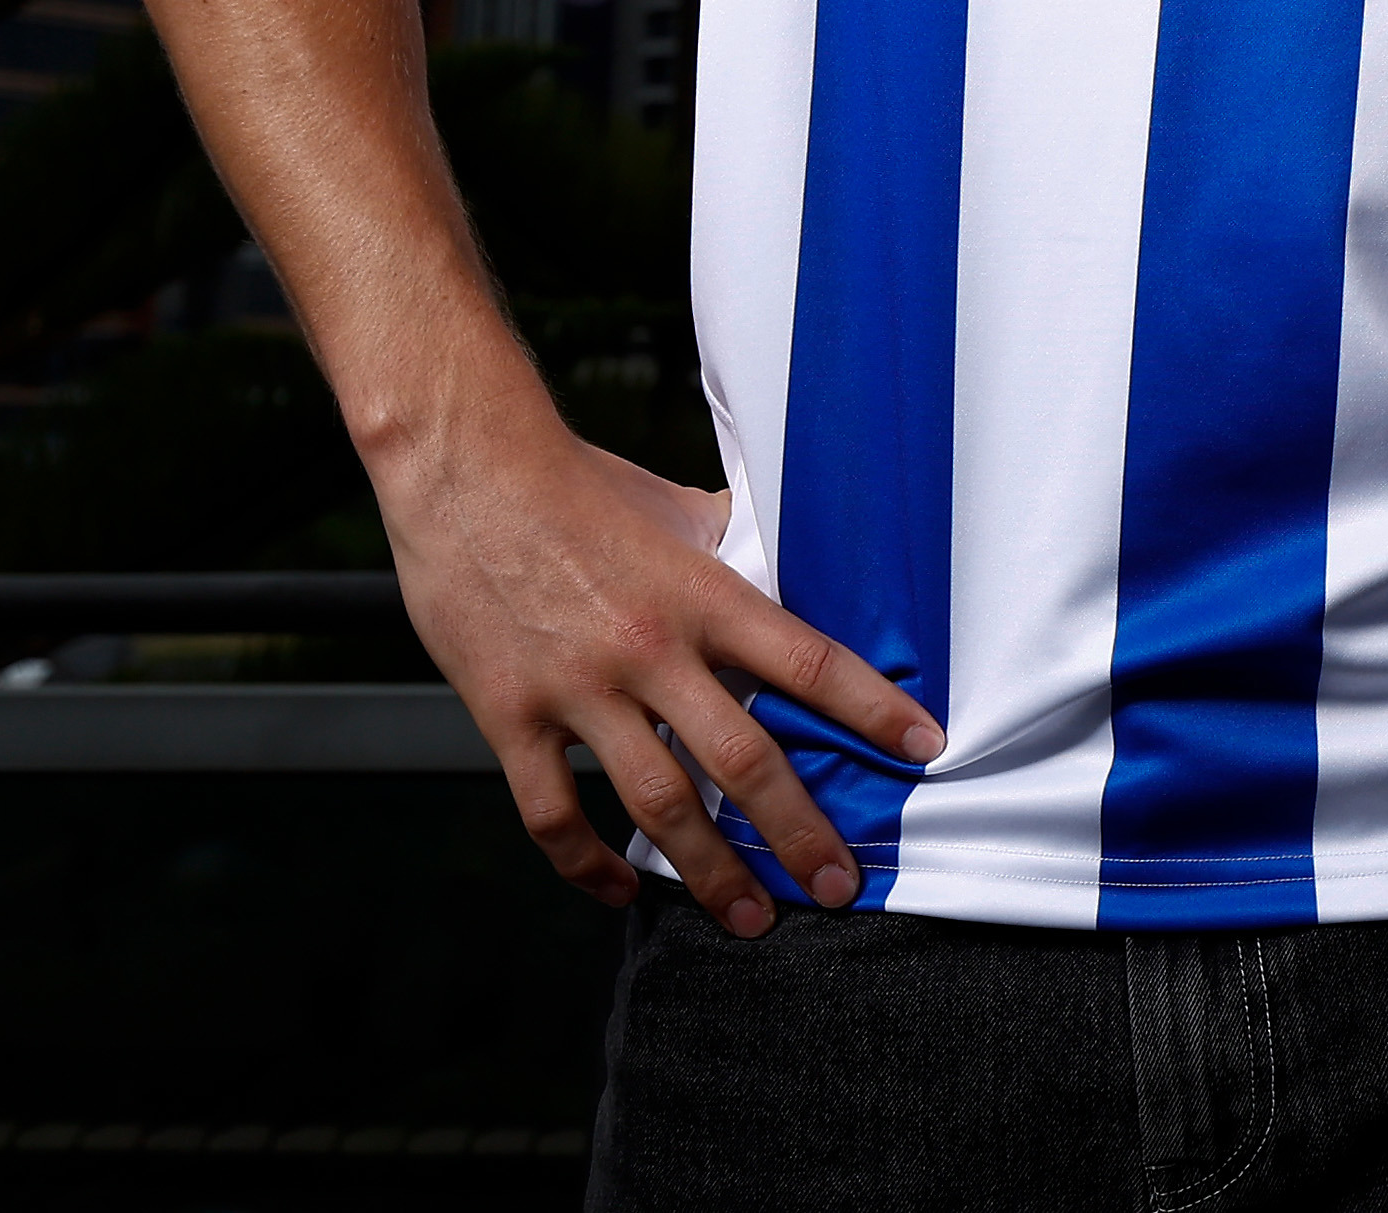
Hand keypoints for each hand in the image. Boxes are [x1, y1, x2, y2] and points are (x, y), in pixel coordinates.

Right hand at [385, 413, 944, 937]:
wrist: (465, 472)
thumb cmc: (577, 484)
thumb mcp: (675, 507)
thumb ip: (732, 544)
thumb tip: (781, 555)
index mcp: (701, 594)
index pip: (807, 660)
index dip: (870, 708)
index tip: (922, 747)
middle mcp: (649, 648)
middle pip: (743, 757)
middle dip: (798, 830)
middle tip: (838, 884)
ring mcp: (578, 689)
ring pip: (658, 803)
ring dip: (709, 870)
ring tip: (750, 916)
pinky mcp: (510, 716)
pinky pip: (554, 813)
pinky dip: (588, 864)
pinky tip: (622, 889)